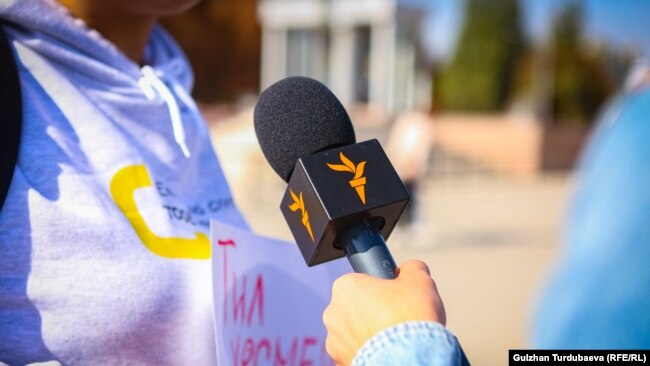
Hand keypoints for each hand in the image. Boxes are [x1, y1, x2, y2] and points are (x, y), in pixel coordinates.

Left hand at [323, 260, 445, 365]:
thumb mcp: (419, 279)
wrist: (411, 359)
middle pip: (357, 308)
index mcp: (345, 287)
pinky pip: (357, 353)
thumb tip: (409, 269)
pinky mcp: (341, 363)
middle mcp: (333, 314)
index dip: (382, 289)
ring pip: (355, 333)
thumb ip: (411, 268)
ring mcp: (334, 342)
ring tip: (395, 339)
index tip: (395, 298)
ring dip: (370, 335)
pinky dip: (370, 354)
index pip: (363, 282)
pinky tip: (388, 354)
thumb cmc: (410, 318)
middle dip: (374, 313)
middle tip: (397, 319)